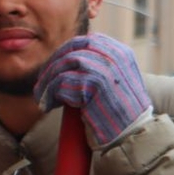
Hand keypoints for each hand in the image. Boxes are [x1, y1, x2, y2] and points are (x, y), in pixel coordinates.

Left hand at [33, 34, 152, 146]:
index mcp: (120, 52)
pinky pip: (62, 83)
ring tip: (42, 97)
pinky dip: (51, 95)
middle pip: (71, 51)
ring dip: (47, 83)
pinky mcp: (94, 84)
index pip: (85, 41)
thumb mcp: (116, 80)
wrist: (131, 133)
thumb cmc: (119, 112)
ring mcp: (105, 68)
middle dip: (52, 66)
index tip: (53, 67)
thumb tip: (67, 58)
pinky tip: (49, 105)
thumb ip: (100, 65)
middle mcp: (114, 56)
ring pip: (63, 66)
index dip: (65, 52)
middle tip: (42, 83)